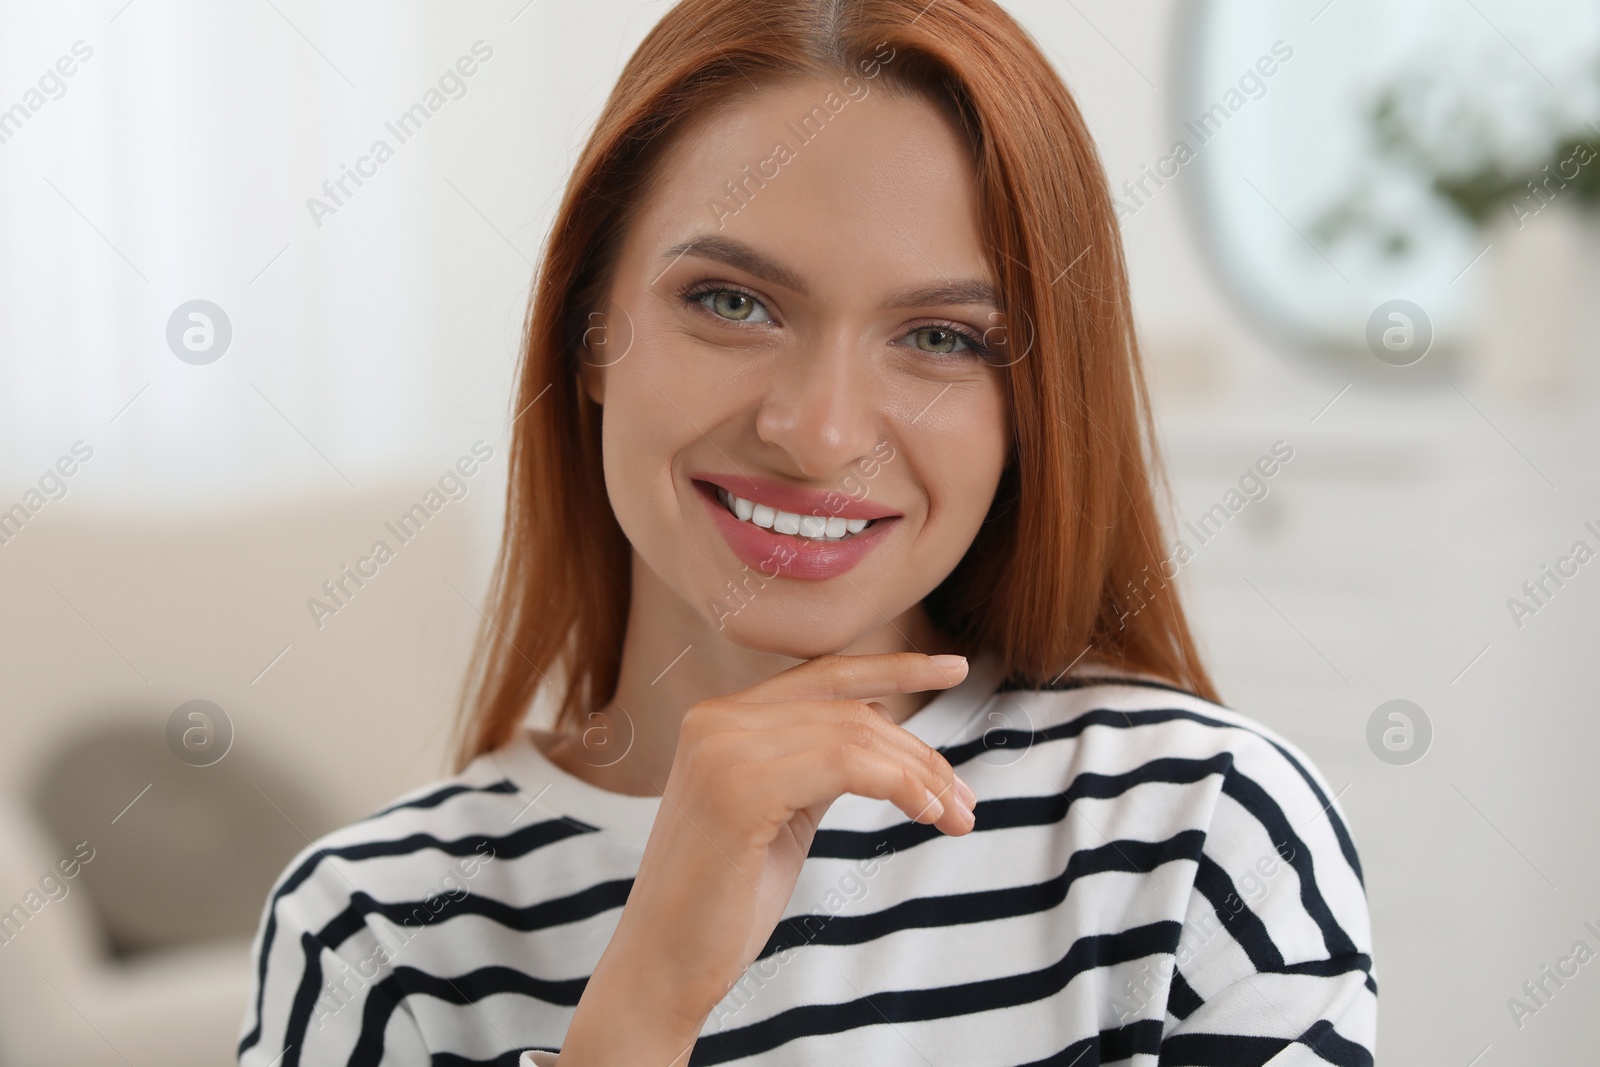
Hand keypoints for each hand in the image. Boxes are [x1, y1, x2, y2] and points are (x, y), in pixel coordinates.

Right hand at [561, 652, 976, 1061]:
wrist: (663, 969)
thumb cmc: (722, 902)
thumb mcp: (778, 814)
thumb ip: (814, 765)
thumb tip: (881, 733)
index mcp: (719, 718)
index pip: (823, 674)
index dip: (894, 666)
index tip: (954, 667)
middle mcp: (715, 719)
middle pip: (849, 709)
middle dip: (921, 752)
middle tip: (965, 801)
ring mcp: (722, 749)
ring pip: (856, 736)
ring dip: (922, 776)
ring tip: (956, 817)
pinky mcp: (739, 789)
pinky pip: (847, 765)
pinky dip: (901, 785)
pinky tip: (926, 814)